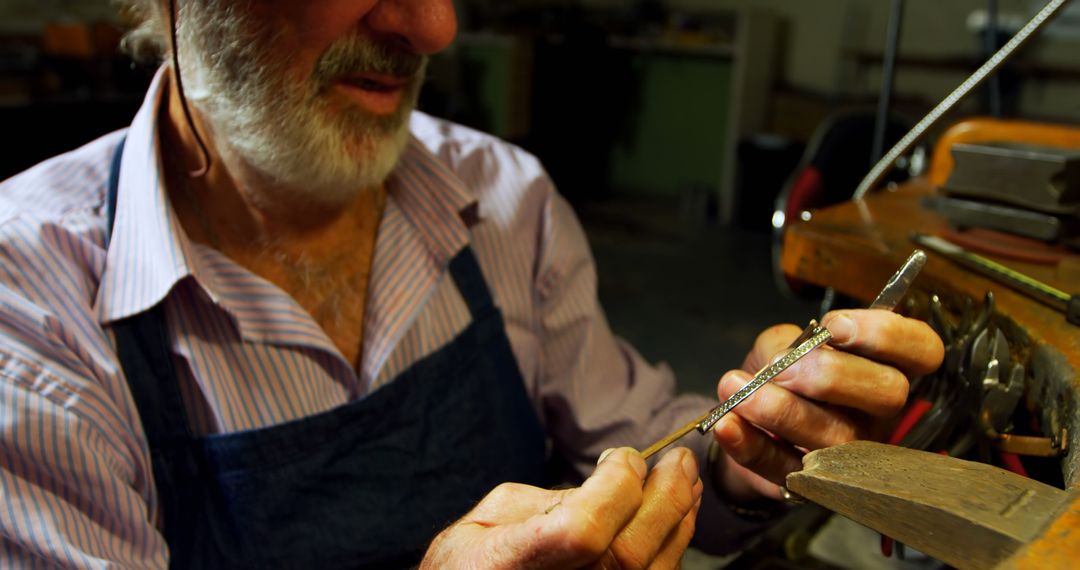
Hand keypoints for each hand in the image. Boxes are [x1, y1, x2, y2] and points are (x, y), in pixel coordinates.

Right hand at [420, 447, 702, 568]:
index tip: (623, 456)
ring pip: (654, 569)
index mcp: (513, 563)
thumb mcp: (490, 516)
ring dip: (679, 518)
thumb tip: (610, 485)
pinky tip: (676, 516)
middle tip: (679, 459)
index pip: (583, 528)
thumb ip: (551, 499)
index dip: (615, 486)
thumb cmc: (470, 562)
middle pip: (630, 550)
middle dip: (665, 495)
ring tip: (686, 481)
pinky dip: (674, 544)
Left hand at [711, 310, 943, 501]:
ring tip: (737, 389)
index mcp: (884, 368)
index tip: (834, 326)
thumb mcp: (783, 343)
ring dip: (782, 411)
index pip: (923, 350)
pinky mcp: (808, 483)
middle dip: (831, 375)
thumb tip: (785, 359)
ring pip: (837, 439)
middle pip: (889, 394)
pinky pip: (784, 467)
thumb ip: (789, 343)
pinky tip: (727, 423)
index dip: (886, 334)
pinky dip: (750, 444)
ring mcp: (850, 454)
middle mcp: (878, 414)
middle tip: (782, 368)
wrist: (747, 414)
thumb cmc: (780, 371)